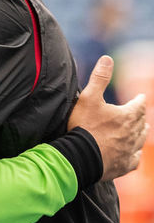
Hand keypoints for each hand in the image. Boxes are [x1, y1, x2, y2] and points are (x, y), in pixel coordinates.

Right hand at [67, 55, 147, 180]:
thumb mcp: (89, 97)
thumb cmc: (84, 126)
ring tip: (142, 130)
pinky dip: (135, 154)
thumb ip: (99, 78)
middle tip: (140, 113)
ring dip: (142, 133)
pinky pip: (134, 159)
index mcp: (126, 116)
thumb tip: (107, 58)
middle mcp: (132, 133)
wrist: (80, 156)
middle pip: (141, 122)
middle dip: (141, 116)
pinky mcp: (123, 165)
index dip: (139, 100)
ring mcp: (128, 150)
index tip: (140, 97)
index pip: (138, 105)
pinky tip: (134, 154)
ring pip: (140, 140)